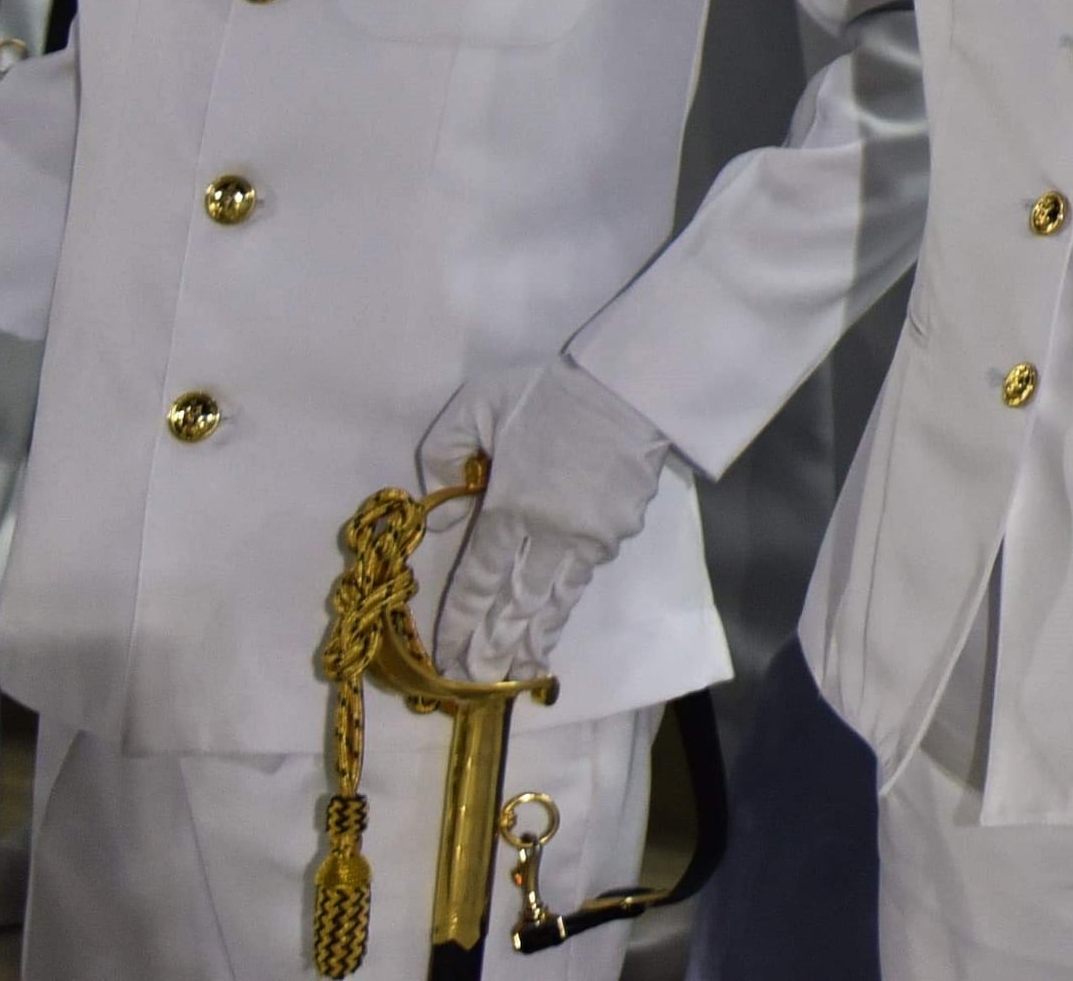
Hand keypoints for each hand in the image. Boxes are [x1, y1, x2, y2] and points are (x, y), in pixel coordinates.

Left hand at [417, 360, 675, 686]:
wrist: (634, 385)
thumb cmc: (550, 393)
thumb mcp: (477, 405)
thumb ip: (443, 454)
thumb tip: (438, 516)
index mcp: (510, 506)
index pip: (479, 580)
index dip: (460, 623)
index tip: (446, 658)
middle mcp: (548, 534)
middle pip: (514, 605)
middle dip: (491, 649)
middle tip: (473, 686)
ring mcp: (588, 538)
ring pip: (552, 602)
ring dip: (529, 643)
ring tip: (514, 677)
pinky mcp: (617, 532)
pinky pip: (581, 579)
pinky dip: (563, 611)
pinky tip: (552, 628)